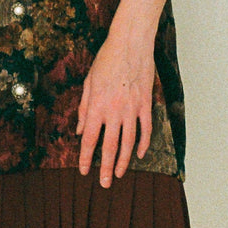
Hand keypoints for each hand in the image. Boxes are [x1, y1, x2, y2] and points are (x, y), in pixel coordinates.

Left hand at [76, 30, 155, 187]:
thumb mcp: (88, 82)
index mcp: (97, 106)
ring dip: (123, 160)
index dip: (86, 157)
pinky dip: (143, 143)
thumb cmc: (107, 59)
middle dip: (105, 167)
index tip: (84, 170)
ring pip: (129, 142)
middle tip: (104, 184)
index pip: (90, 139)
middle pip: (109, 146)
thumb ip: (84, 108)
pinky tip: (139, 154)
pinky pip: (146, 129)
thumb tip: (81, 130)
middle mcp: (114, 111)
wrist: (130, 44)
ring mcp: (132, 109)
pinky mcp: (146, 104)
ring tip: (119, 174)